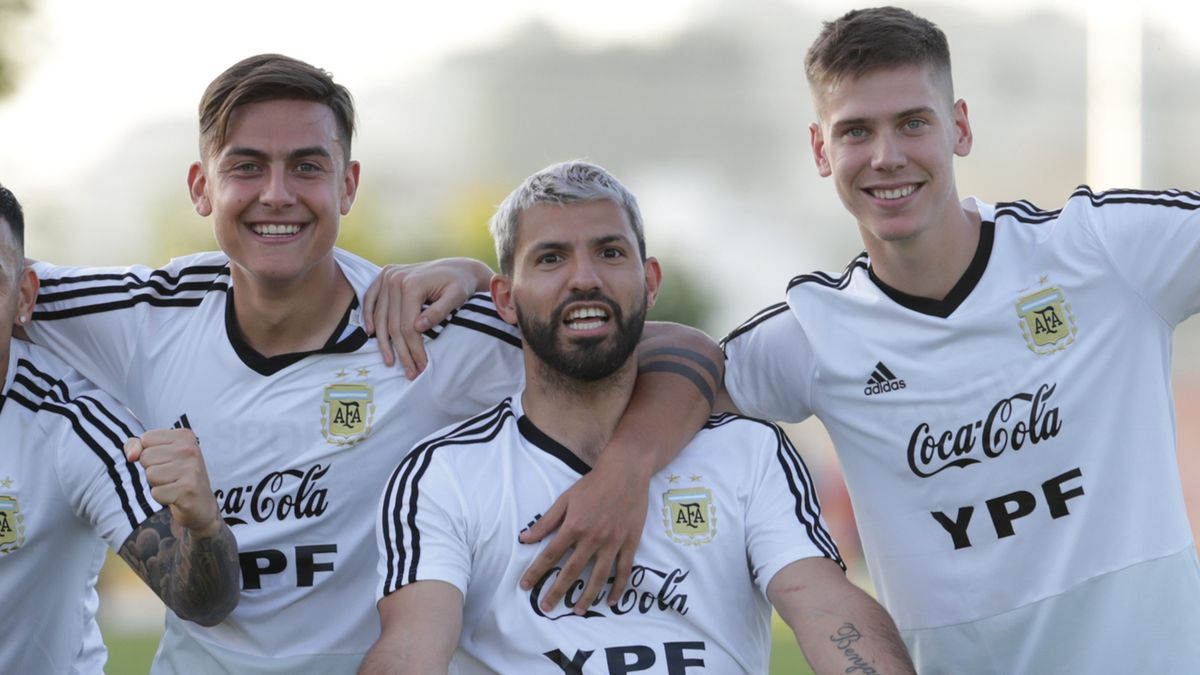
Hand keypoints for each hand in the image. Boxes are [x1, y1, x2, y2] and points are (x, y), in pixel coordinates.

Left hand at [124, 429, 220, 538]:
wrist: (201, 504)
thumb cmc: (176, 476)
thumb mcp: (159, 454)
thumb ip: (137, 446)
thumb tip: (131, 455)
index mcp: (185, 436)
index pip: (146, 439)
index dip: (148, 453)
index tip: (166, 460)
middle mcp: (190, 449)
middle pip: (146, 457)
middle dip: (152, 469)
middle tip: (171, 475)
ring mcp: (191, 469)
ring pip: (150, 475)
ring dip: (157, 484)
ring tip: (173, 485)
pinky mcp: (188, 489)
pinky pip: (156, 493)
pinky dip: (162, 498)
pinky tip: (176, 496)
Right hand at [362, 258, 492, 378]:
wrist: (458, 267)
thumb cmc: (460, 283)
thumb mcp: (457, 296)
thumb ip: (439, 311)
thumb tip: (419, 327)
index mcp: (411, 284)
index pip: (407, 325)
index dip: (414, 349)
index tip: (421, 366)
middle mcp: (395, 278)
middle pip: (392, 324)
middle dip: (401, 351)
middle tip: (410, 372)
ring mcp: (387, 276)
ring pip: (380, 316)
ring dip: (383, 342)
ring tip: (390, 361)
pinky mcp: (385, 275)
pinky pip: (370, 299)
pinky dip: (369, 316)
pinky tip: (371, 334)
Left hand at [519, 455, 648, 614]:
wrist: (625, 472)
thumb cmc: (593, 484)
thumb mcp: (566, 499)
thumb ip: (546, 521)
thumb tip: (525, 538)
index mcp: (574, 526)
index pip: (550, 555)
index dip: (536, 572)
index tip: (525, 586)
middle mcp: (592, 537)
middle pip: (572, 571)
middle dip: (557, 591)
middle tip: (546, 608)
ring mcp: (613, 542)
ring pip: (599, 576)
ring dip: (587, 596)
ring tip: (577, 611)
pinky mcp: (629, 542)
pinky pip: (624, 570)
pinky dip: (618, 587)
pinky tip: (611, 600)